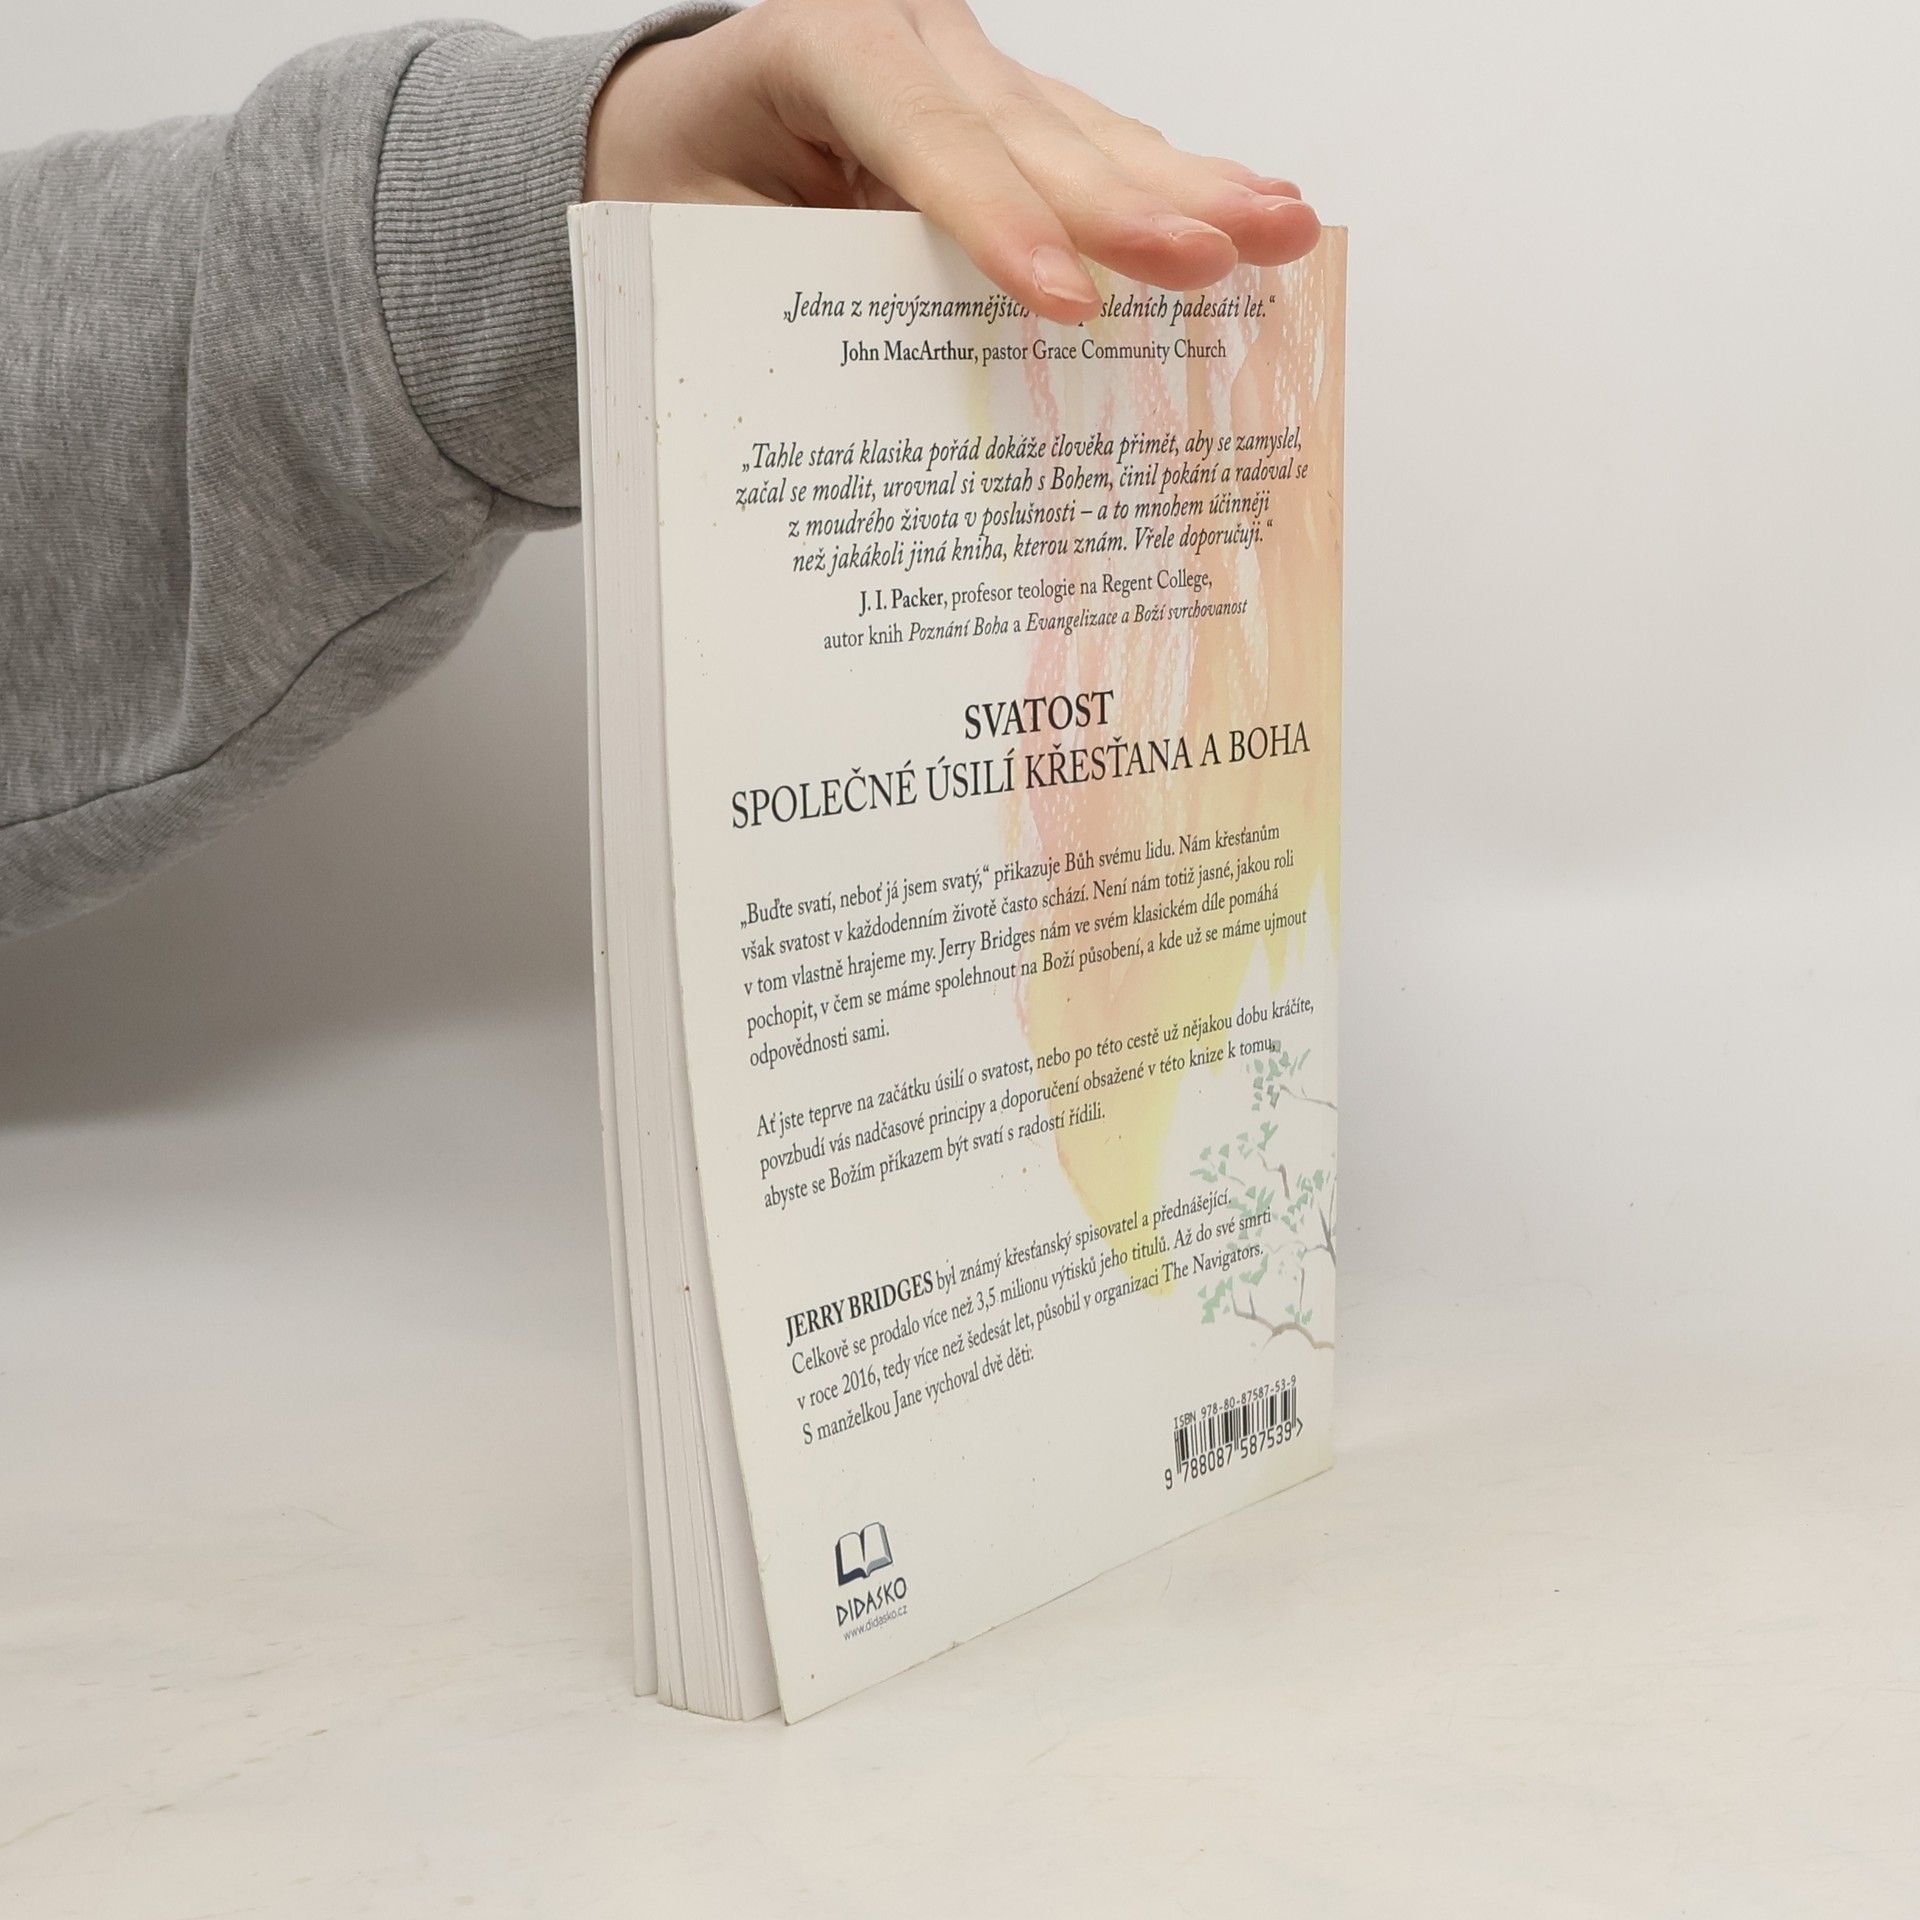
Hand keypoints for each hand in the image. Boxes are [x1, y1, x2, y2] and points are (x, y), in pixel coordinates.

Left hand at [586, 0, 1319, 321]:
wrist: (677, 128)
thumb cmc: (679, 184)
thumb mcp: (697, 237)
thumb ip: (797, 282)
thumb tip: (897, 387)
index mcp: (815, 42)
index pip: (920, 132)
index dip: (999, 219)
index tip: (1066, 300)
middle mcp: (906, 30)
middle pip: (1030, 128)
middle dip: (1133, 205)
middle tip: (1227, 256)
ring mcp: (964, 60)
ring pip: (1083, 131)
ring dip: (1186, 188)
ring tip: (1280, 226)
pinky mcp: (1001, 103)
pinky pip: (1090, 143)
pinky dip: (1164, 180)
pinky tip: (1246, 199)